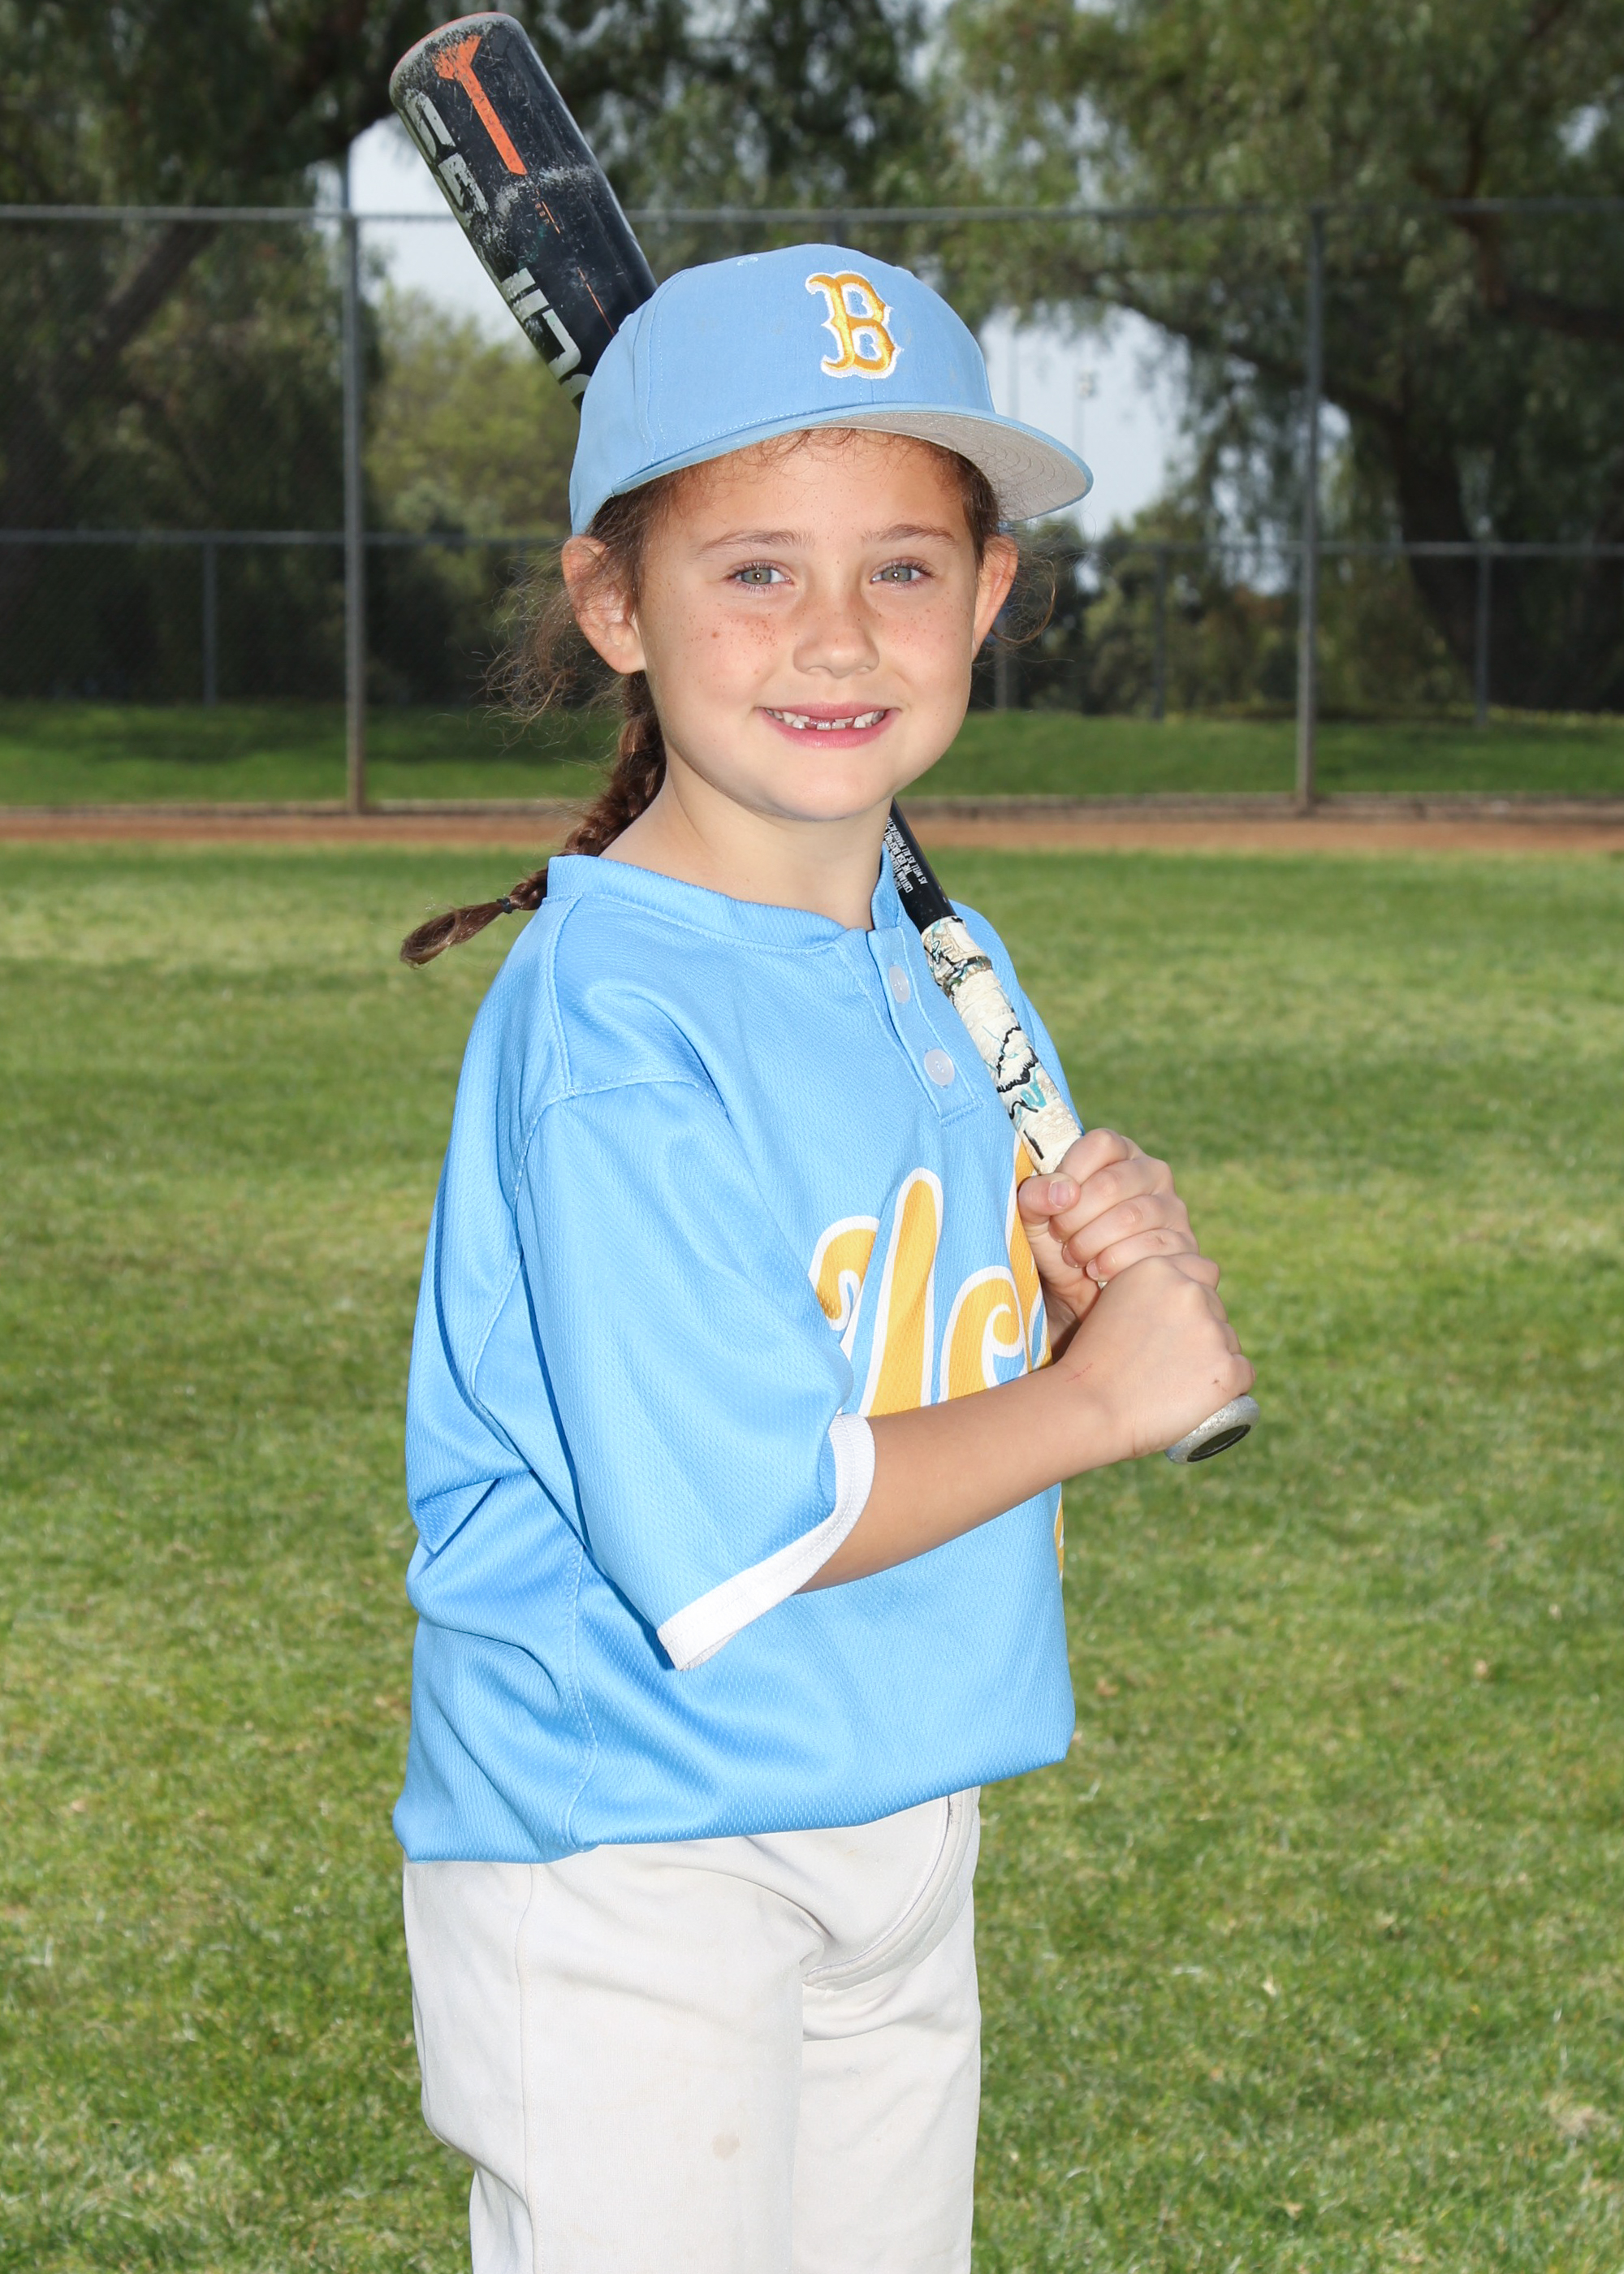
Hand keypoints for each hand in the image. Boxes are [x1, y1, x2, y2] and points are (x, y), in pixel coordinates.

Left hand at [1016, 1129, 1214, 1348]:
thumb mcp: (1036, 1218)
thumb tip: (1062, 1193)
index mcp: (1118, 1153)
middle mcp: (1152, 1172)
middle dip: (1075, 1217)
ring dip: (1092, 1242)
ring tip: (1076, 1257)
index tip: (1053, 1204)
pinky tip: (1098, 1271)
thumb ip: (1035, 1197)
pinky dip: (1115, 1263)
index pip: (1101, 1144)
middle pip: (1112, 1182)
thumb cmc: (1060, 1243)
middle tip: (1060, 1237)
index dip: (1071, 1173)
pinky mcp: (1184, 1244)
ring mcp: (1173, 1208)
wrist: (1082, 1294)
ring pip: (1131, 1217)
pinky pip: (1152, 1248)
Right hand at [1054, 1252, 1254, 1464]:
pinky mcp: (1226, 1369)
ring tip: (1176, 1385)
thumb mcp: (1112, 1306)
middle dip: (1202, 1330)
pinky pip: (1243, 1374)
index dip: (1194, 1297)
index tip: (1180, 1321)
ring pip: (1230, 1342)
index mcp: (1158, 1269)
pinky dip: (1228, 1387)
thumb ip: (1147, 1295)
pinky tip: (1202, 1397)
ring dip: (1213, 1359)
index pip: (1202, 1270)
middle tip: (1172, 1361)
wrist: (1089, 1408)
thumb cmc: (1092, 1365)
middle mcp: (1189, 1291)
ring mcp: (1211, 1330)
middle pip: (1217, 1309)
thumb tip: (1176, 1307)